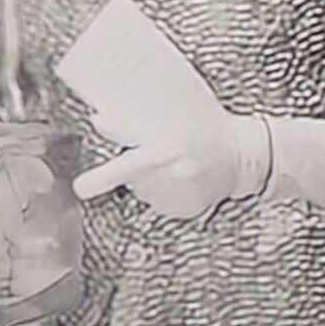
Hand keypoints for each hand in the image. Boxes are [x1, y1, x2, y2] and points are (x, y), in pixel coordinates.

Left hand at [71, 109, 267, 219]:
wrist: (241, 157)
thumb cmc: (208, 128)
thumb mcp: (178, 115)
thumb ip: (139, 121)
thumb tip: (100, 121)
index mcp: (172, 146)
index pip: (130, 158)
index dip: (106, 165)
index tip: (83, 181)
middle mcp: (175, 174)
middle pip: (131, 173)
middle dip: (124, 166)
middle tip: (101, 178)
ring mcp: (179, 195)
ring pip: (142, 187)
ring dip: (144, 176)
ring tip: (170, 162)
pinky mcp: (182, 210)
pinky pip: (157, 200)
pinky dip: (159, 189)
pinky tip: (178, 178)